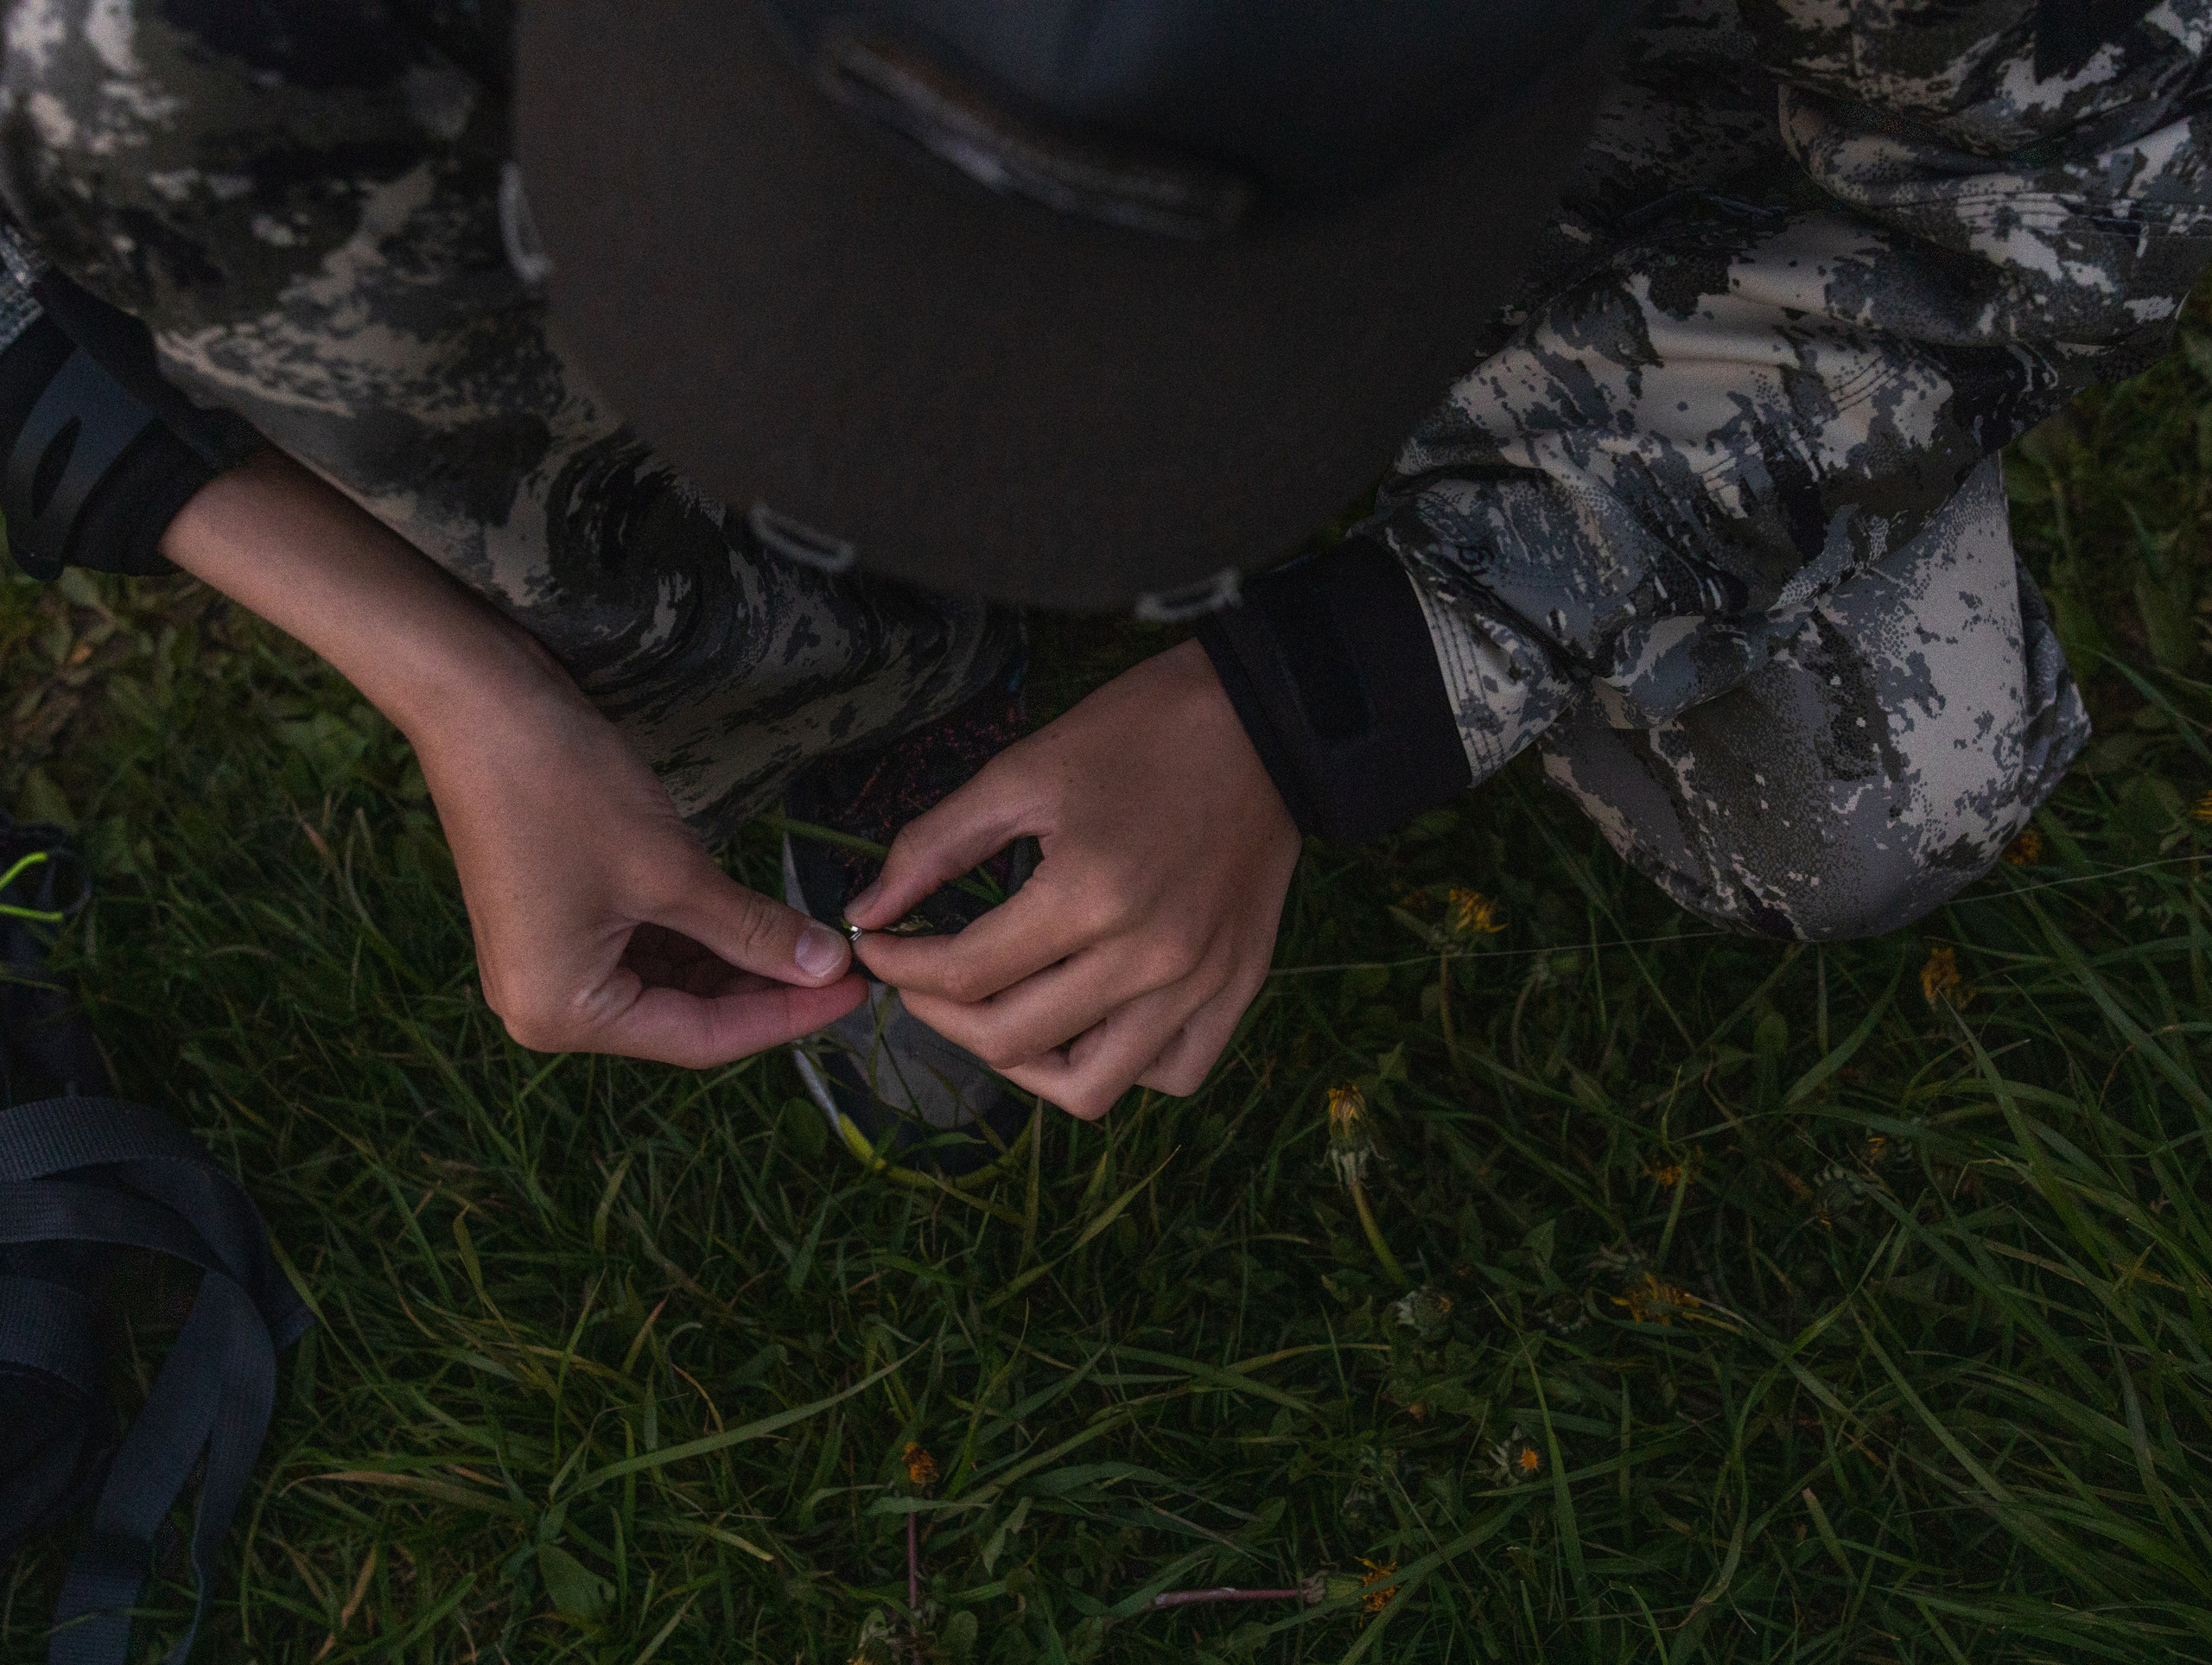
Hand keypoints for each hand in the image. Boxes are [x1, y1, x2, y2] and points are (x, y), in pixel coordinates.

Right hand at [411, 660, 866, 1065]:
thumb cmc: (565, 789)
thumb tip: (828, 966)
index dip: (788, 1015)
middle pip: (685, 1015)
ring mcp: (547, 966)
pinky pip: (642, 949)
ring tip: (812, 940)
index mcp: (563, 1013)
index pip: (702, 1037)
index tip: (857, 989)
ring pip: (669, 982)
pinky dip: (698, 937)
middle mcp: (546, 1006)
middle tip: (844, 962)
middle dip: (766, 988)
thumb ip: (753, 930)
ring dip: (736, 962)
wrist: (478, 705)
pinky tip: (756, 919)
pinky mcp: (556, 924)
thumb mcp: (673, 870)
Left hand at [848, 640, 1299, 1119]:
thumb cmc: (1139, 733)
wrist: (1266, 721)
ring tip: (1000, 1013)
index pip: (965, 974)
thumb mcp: (1024, 771)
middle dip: (941, 1017)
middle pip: (1012, 1041)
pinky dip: (1122, 1067)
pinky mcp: (1238, 988)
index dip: (899, 966)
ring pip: (1091, 1087)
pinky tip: (1090, 1020)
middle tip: (923, 979)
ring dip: (1025, 1061)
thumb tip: (870, 909)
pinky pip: (1172, 1075)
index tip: (876, 946)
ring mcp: (1200, 984)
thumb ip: (935, 845)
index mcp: (1088, 895)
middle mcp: (1148, 958)